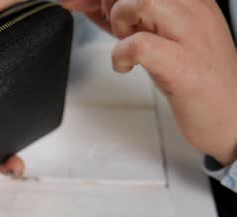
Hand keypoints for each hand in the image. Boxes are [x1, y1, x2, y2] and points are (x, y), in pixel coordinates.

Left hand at [67, 0, 236, 164]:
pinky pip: (141, 44)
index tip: (82, 3)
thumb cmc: (193, 80)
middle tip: (116, 29)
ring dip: (121, 21)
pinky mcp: (183, 65)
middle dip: (112, 3)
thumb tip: (86, 3)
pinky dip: (121, 54)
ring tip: (126, 41)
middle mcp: (194, 9)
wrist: (231, 118)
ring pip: (144, 1)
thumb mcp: (157, 38)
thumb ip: (125, 19)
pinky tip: (125, 66)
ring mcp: (191, 35)